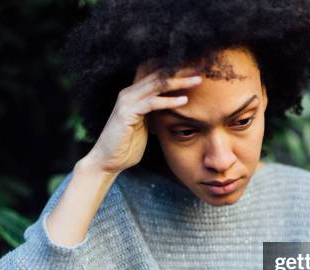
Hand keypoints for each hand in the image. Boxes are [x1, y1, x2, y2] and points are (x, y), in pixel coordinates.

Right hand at [83, 66, 202, 173]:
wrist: (108, 160)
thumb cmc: (127, 144)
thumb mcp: (146, 125)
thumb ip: (156, 113)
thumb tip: (172, 109)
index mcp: (134, 93)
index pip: (156, 73)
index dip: (175, 68)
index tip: (195, 69)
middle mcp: (129, 92)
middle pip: (159, 74)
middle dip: (181, 70)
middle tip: (201, 69)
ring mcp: (127, 101)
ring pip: (157, 85)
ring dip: (179, 81)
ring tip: (197, 80)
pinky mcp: (127, 113)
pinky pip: (152, 103)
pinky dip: (169, 101)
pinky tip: (184, 100)